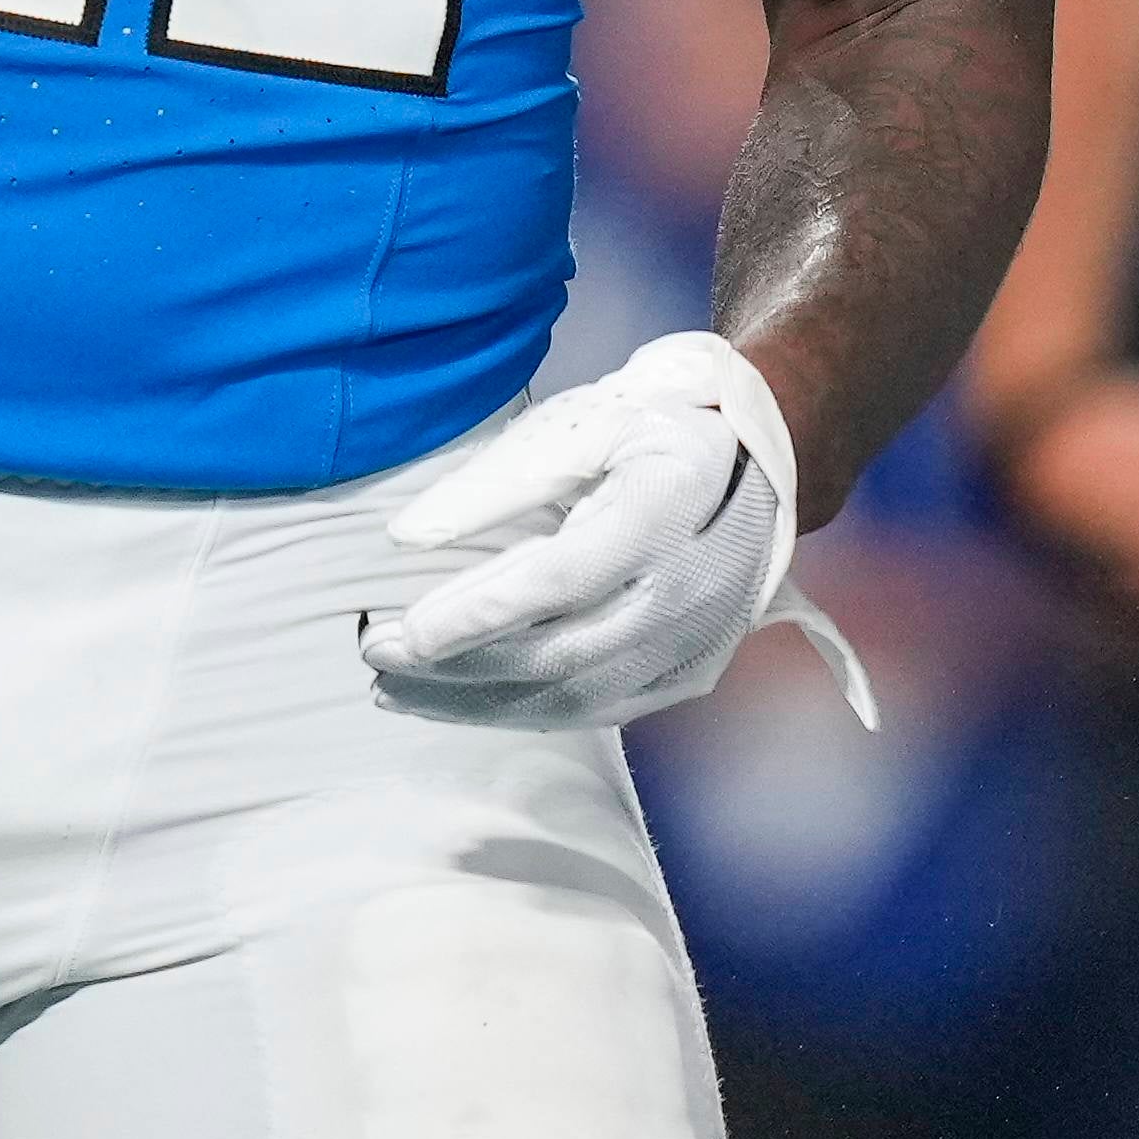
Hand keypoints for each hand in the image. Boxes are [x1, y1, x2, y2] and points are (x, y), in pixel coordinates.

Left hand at [361, 331, 813, 727]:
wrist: (763, 458)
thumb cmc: (653, 427)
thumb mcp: (579, 424)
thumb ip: (495, 481)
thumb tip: (406, 537)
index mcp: (668, 507)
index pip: (561, 580)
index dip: (476, 614)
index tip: (400, 632)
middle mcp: (696, 586)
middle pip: (561, 654)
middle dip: (457, 667)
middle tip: (376, 656)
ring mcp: (702, 639)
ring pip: (577, 699)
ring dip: (479, 704)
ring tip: (400, 691)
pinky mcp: (695, 672)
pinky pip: (602, 711)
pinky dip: (526, 713)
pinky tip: (466, 701)